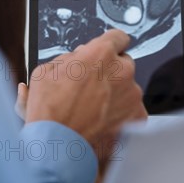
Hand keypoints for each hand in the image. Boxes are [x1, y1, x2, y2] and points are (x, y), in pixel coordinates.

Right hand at [20, 30, 146, 150]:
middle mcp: (122, 70)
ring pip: (127, 86)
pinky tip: (102, 120)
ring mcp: (132, 94)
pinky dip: (121, 113)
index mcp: (101, 53)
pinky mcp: (137, 116)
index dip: (110, 44)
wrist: (57, 145)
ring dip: (115, 92)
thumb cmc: (49, 110)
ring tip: (93, 108)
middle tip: (91, 85)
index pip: (118, 37)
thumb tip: (78, 57)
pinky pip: (132, 108)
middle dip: (110, 71)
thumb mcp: (46, 71)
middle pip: (123, 63)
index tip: (108, 50)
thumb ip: (69, 58)